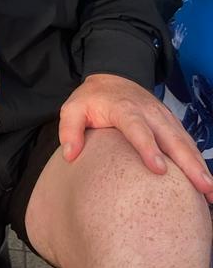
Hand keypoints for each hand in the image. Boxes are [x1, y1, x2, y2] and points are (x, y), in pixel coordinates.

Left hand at [59, 73, 212, 201]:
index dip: (148, 147)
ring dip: (199, 165)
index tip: (159, 169)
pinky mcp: (172, 123)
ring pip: (185, 142)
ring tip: (210, 191)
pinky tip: (206, 182)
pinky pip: (188, 143)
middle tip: (202, 187)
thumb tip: (71, 155)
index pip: (137, 128)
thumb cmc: (92, 98)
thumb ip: (69, 129)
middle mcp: (149, 113)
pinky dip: (199, 161)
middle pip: (171, 138)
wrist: (113, 77)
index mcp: (124, 108)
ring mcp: (164, 117)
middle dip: (188, 163)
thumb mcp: (73, 107)